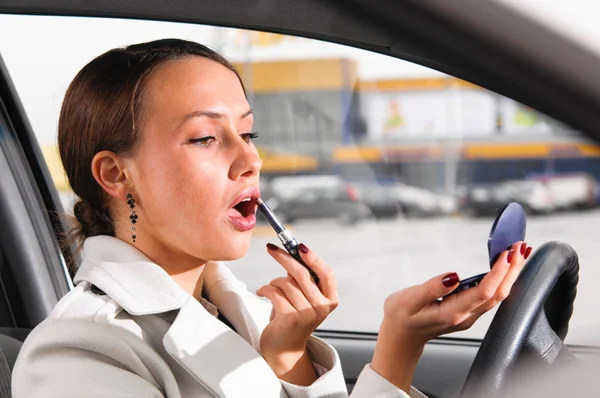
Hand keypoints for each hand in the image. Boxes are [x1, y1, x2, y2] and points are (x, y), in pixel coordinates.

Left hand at [256, 243, 338, 384]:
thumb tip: (291, 250)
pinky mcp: (290, 318)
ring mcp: (307, 314)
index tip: (300, 246)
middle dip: (284, 257)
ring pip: (286, 283)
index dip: (314, 258)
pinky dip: (265, 289)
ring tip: (270, 287)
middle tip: (271, 248)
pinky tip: (262, 292)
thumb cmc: (293, 317)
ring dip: (273, 281)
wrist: (284, 347)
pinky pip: (274, 293)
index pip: (327, 273)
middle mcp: (321, 307)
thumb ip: (302, 277)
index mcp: (330, 299)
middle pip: (302, 273)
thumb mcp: (304, 297)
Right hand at [371, 241, 531, 391]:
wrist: (400, 337)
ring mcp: (468, 315)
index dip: (498, 273)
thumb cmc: (401, 317)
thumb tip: (452, 276)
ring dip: (510, 274)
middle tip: (519, 247)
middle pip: (498, 293)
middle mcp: (466, 316)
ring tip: (517, 253)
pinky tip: (503, 267)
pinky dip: (500, 279)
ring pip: (497, 295)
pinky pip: (490, 295)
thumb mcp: (409, 300)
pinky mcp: (467, 311)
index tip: (506, 254)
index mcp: (453, 313)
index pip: (484, 292)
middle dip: (512, 270)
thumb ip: (431, 288)